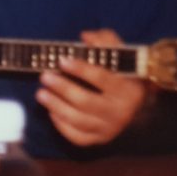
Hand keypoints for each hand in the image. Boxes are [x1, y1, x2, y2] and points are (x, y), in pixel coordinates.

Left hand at [35, 29, 146, 145]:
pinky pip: (78, 137)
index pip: (103, 79)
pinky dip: (62, 126)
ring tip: (40, 93)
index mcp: (128, 89)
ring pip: (78, 120)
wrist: (135, 103)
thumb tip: (86, 36)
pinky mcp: (100, 139)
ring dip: (56, 106)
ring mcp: (110, 128)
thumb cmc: (121, 73)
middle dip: (62, 88)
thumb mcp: (119, 53)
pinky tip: (51, 111)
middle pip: (86, 102)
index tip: (62, 60)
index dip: (81, 69)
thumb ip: (104, 40)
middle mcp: (121, 111)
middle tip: (45, 76)